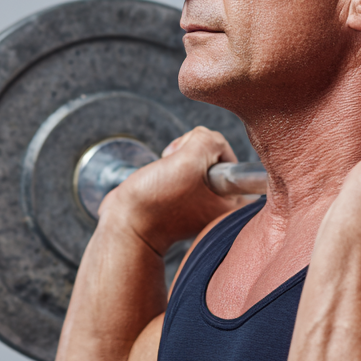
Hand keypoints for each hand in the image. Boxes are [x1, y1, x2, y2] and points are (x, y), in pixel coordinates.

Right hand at [99, 126, 238, 255]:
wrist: (126, 223)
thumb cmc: (156, 201)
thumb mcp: (189, 162)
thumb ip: (209, 140)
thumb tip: (207, 138)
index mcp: (235, 202)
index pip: (233, 157)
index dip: (210, 152)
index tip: (195, 167)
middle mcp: (224, 202)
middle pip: (215, 154)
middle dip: (192, 153)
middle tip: (176, 170)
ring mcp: (204, 200)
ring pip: (198, 157)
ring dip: (179, 157)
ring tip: (165, 175)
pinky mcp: (187, 196)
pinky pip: (185, 166)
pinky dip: (171, 165)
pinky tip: (161, 178)